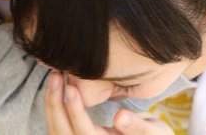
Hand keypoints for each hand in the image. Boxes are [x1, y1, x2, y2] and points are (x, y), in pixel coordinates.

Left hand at [44, 72, 172, 134]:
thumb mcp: (154, 132)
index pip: (84, 133)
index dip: (75, 111)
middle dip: (55, 104)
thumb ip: (137, 127)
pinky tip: (56, 88)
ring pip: (56, 131)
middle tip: (55, 76)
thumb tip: (120, 117)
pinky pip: (57, 128)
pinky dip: (54, 109)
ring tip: (54, 78)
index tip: (71, 88)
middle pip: (62, 133)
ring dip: (52, 105)